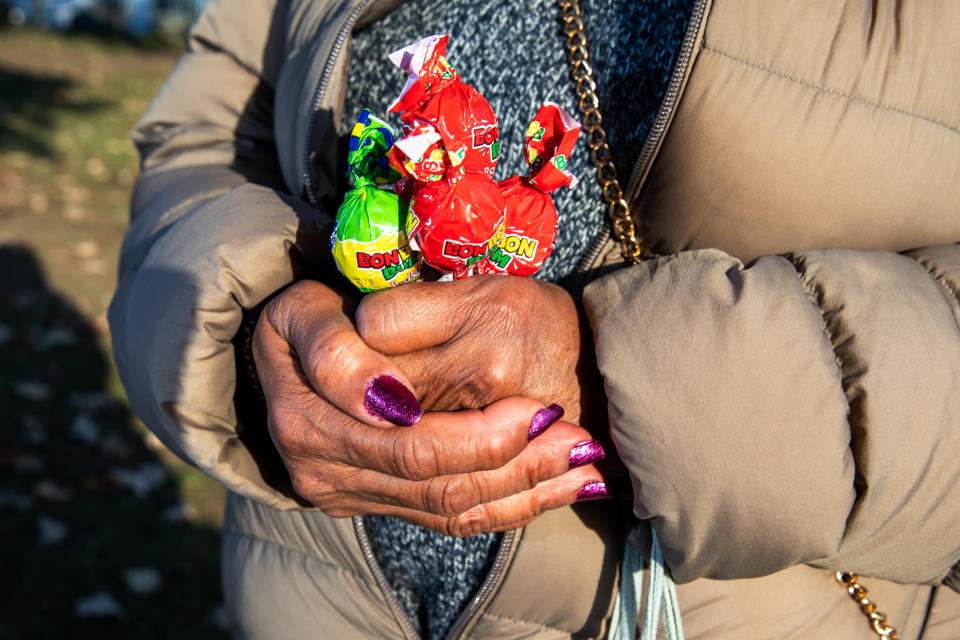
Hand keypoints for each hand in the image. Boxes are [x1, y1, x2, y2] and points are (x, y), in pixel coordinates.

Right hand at [252, 280, 607, 534]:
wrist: (288, 356)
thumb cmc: (308, 318)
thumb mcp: (303, 308)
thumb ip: (335, 347)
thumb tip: (389, 400)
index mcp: (304, 422)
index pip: (406, 441)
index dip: (476, 434)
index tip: (542, 412)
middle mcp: (321, 472)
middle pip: (434, 479)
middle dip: (513, 463)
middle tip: (579, 440)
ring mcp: (346, 494)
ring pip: (447, 505)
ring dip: (522, 487)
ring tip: (584, 462)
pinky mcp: (372, 503)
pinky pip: (447, 519)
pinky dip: (509, 506)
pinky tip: (561, 489)